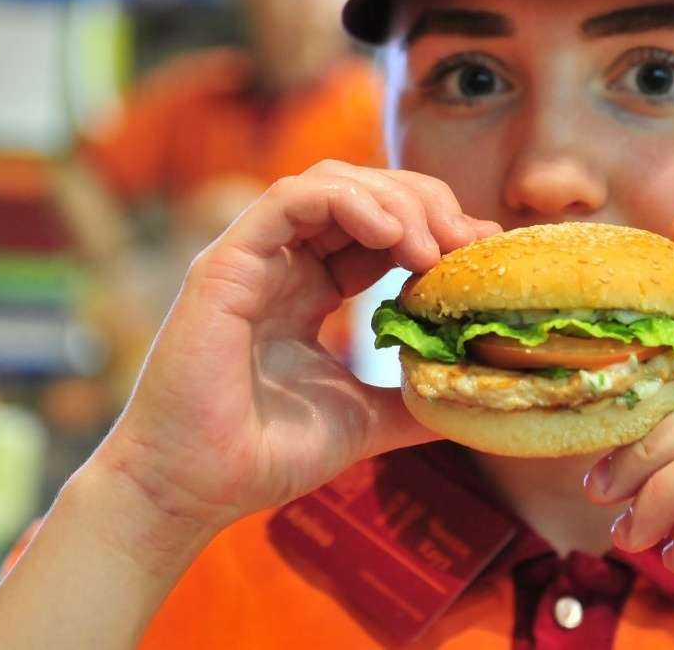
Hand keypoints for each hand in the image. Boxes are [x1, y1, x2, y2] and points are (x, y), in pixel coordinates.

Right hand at [91, 160, 499, 545]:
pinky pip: (290, 199)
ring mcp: (254, 256)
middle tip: (467, 243)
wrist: (192, 490)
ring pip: (331, 182)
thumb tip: (473, 397)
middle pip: (365, 192)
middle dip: (425, 205)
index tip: (481, 252)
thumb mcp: (364, 418)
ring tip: (431, 244)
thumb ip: (413, 399)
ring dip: (394, 200)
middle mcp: (283, 261)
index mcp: (311, 286)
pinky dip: (346, 201)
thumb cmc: (265, 455)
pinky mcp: (227, 261)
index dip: (435, 227)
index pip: (381, 227)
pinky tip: (390, 234)